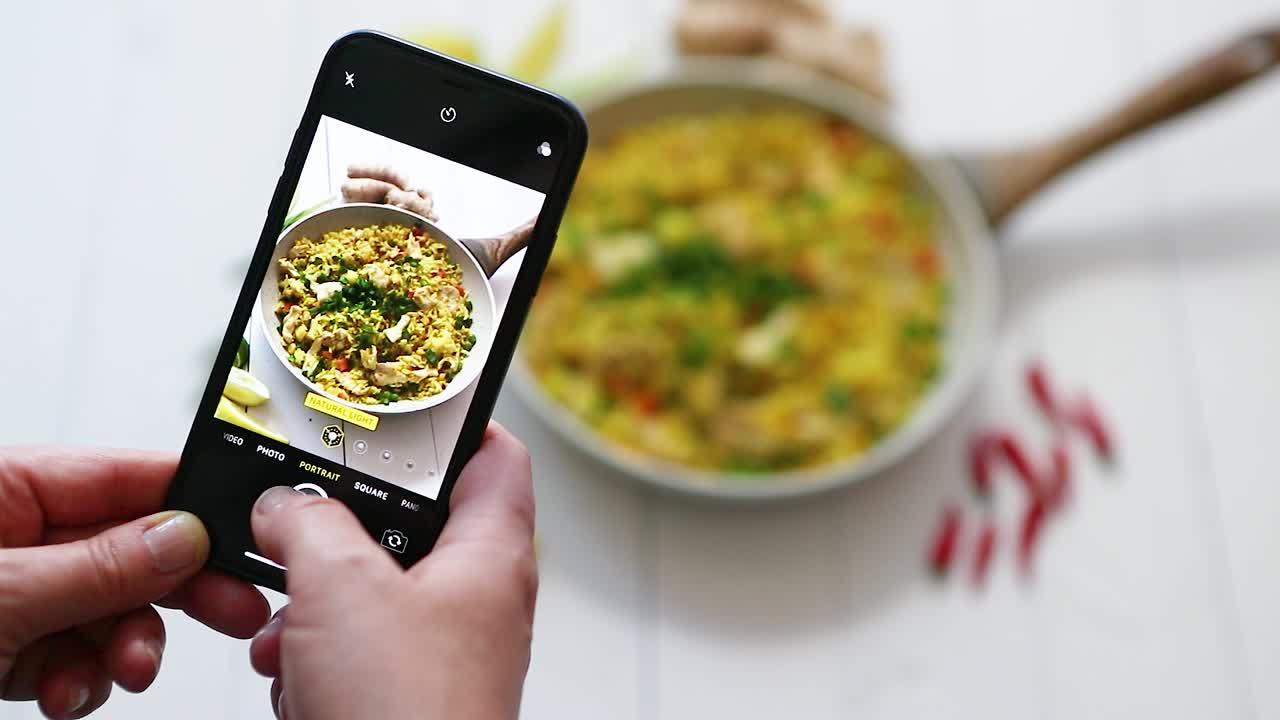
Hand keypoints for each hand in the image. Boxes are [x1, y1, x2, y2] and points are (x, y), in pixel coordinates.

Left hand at [0, 448, 270, 718]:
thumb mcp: (3, 595)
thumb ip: (97, 566)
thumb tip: (186, 537)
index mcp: (10, 488)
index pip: (126, 476)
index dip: (193, 502)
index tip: (250, 533)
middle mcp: (20, 534)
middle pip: (134, 547)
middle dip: (179, 589)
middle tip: (234, 610)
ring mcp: (21, 593)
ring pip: (115, 609)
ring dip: (128, 647)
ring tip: (124, 670)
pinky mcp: (13, 644)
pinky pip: (81, 653)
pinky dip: (84, 679)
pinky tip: (63, 693)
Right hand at [249, 423, 536, 719]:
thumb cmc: (412, 713)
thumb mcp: (344, 587)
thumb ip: (309, 524)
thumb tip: (286, 505)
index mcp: (490, 555)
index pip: (493, 455)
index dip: (451, 421)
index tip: (397, 406)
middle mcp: (475, 600)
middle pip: (409, 526)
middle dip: (339, 532)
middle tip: (299, 523)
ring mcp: (440, 651)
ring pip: (368, 596)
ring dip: (314, 607)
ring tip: (291, 627)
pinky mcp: (403, 694)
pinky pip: (353, 653)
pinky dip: (314, 658)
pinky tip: (294, 676)